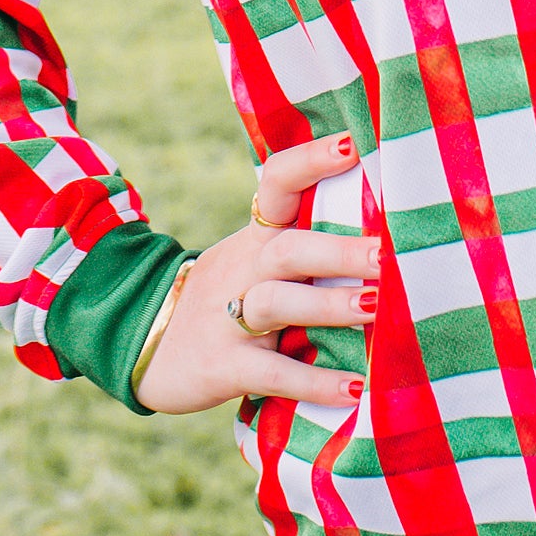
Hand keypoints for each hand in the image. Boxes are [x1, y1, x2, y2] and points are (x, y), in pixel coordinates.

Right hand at [135, 133, 378, 415]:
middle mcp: (244, 269)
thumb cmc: (225, 300)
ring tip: (378, 308)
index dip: (311, 162)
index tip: (354, 146)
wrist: (142, 343)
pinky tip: (355, 390)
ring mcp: (229, 317)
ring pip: (276, 303)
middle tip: (389, 254)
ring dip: (328, 304)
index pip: (277, 183)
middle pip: (289, 248)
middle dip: (340, 250)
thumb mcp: (254, 263)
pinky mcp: (223, 366)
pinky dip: (312, 382)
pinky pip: (270, 373)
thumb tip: (392, 239)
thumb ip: (306, 250)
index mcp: (256, 238)